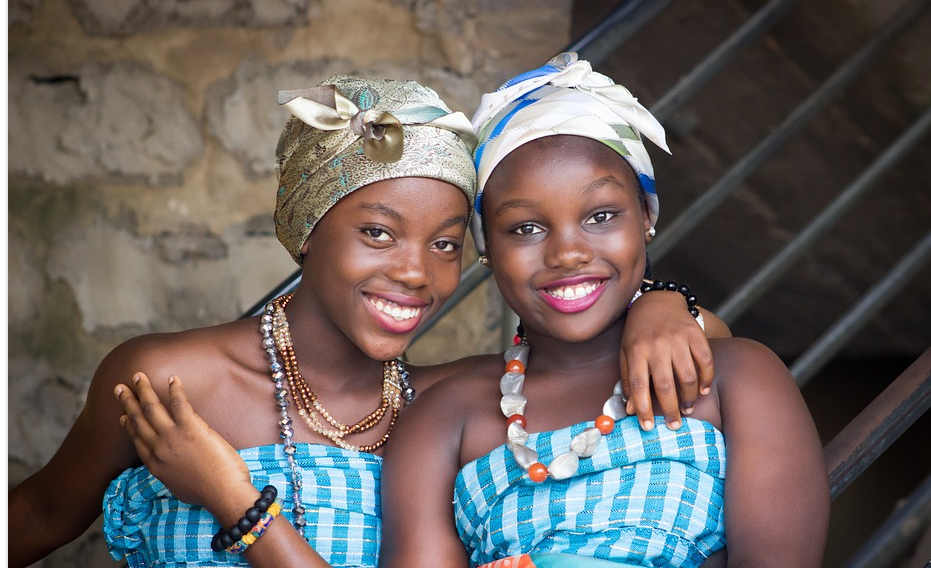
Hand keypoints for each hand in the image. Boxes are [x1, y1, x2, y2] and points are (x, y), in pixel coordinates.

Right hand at [114, 373, 256, 514]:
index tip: (123, 415)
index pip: (137, 439)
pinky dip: (174, 389)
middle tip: (119, 387)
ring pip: (151, 407)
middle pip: (138, 420)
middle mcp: (158, 449)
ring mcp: (172, 437)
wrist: (223, 494)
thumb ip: (172, 474)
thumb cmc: (209, 493)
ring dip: (143, 390)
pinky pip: (179, 403)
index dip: (128, 425)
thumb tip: (175, 469)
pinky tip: (173, 378)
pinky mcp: (190, 428)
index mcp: (155, 465)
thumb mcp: (179, 487)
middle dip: (127, 401)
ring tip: (138, 376)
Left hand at [620, 291, 713, 429]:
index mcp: (636, 351)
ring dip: (689, 397)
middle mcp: (657, 345)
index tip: (647, 427)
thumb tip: (630, 410)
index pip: (638, 385)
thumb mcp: (626, 353)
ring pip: (688, 376)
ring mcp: (677, 339)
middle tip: (674, 425)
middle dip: (670, 409)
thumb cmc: (639, 333)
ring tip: (687, 408)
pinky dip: (706, 379)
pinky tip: (703, 390)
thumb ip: (628, 380)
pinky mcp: (695, 334)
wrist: (657, 301)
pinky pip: (705, 361)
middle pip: (665, 384)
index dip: (643, 408)